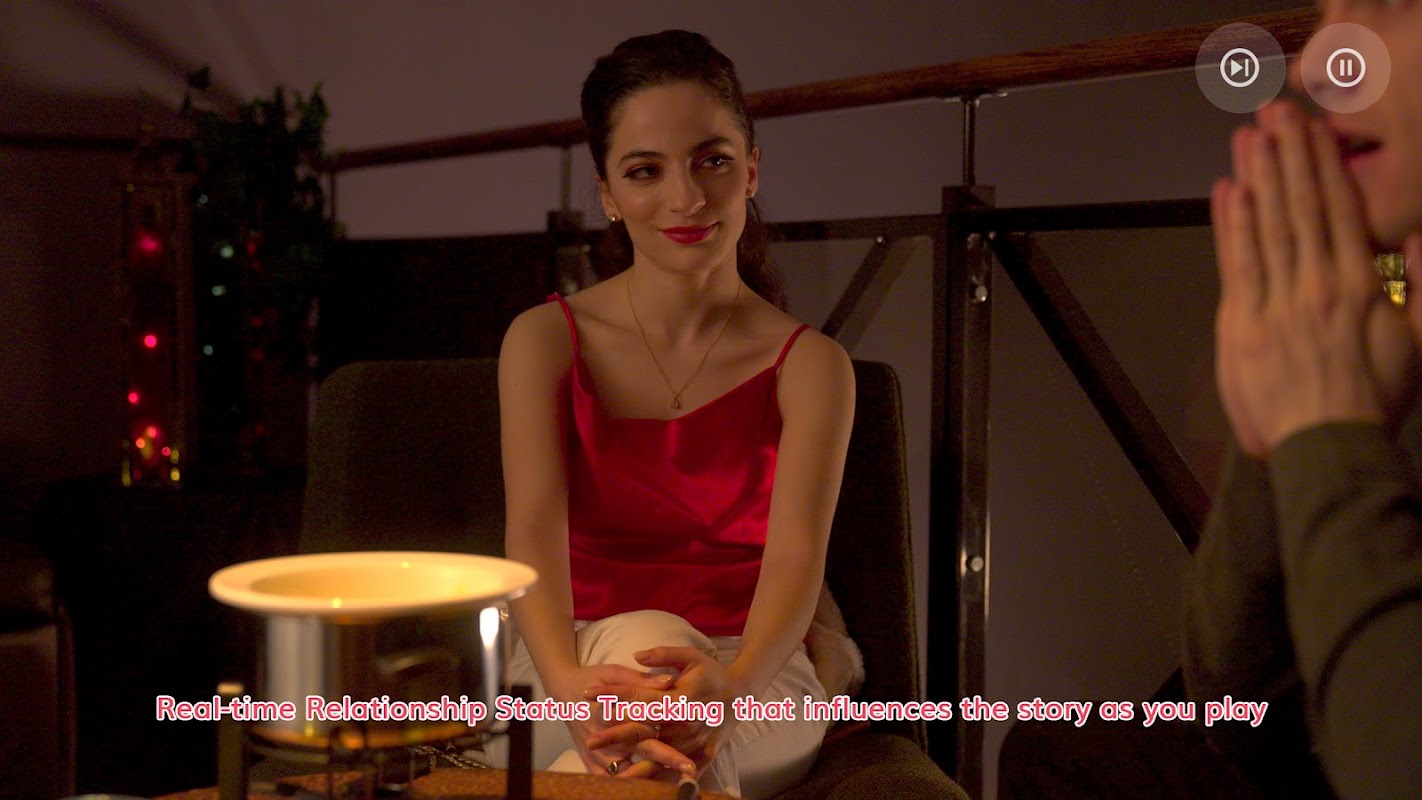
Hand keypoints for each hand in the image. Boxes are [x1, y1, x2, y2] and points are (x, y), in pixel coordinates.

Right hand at [544, 662, 676, 774]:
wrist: (562, 689)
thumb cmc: (591, 677)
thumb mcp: (614, 672)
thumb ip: (641, 680)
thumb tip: (670, 681)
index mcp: (612, 716)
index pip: (647, 740)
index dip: (668, 755)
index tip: (690, 765)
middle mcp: (605, 740)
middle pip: (640, 762)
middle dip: (665, 770)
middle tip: (689, 775)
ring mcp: (596, 754)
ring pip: (624, 776)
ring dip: (647, 778)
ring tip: (673, 783)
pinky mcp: (589, 760)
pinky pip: (606, 779)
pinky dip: (624, 783)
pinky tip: (646, 784)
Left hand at [585, 646, 738, 774]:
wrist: (742, 695)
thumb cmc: (713, 673)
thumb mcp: (691, 656)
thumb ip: (663, 655)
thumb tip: (635, 655)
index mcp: (681, 697)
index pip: (639, 697)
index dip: (612, 694)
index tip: (588, 694)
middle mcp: (686, 723)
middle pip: (644, 731)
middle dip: (615, 736)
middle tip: (590, 741)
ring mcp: (694, 742)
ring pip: (659, 756)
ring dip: (634, 763)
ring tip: (610, 773)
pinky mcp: (702, 756)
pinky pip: (678, 770)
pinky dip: (660, 777)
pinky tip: (641, 783)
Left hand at [1212, 100, 1421, 458]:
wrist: (1328, 447)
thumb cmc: (1374, 398)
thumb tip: (1416, 237)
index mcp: (1360, 284)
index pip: (1339, 210)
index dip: (1325, 165)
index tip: (1315, 129)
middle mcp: (1317, 284)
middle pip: (1301, 207)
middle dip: (1288, 156)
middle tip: (1276, 112)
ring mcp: (1276, 303)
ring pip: (1267, 228)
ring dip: (1257, 178)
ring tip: (1248, 137)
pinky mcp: (1242, 324)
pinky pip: (1237, 265)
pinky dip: (1230, 226)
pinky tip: (1226, 192)